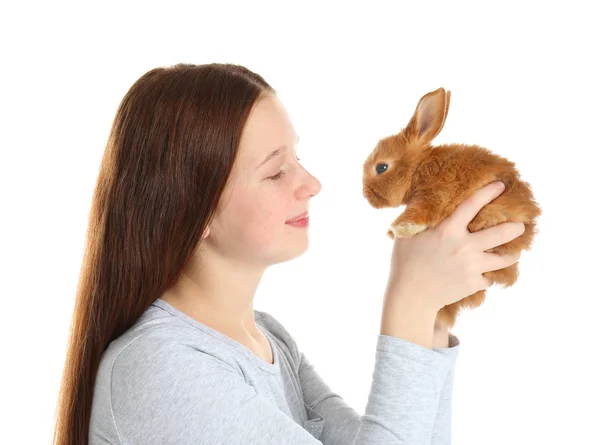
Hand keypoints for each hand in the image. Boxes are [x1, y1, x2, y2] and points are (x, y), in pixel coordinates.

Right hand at [385, 181, 523, 312]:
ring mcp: (471, 266)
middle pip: (501, 233)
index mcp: (447, 230)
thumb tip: (422, 199)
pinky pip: (489, 277)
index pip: (472, 204)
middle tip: (521, 225)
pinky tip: (487, 273)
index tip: (501, 185)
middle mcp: (464, 246)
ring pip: (504, 258)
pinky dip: (489, 275)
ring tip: (515, 251)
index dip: (489, 192)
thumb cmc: (405, 262)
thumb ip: (419, 218)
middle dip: (515, 227)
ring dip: (512, 254)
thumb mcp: (408, 234)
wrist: (411, 295)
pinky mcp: (474, 283)